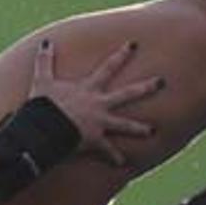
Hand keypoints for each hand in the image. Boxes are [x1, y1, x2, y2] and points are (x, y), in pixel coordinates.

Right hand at [29, 38, 163, 167]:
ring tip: (153, 131)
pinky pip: (107, 150)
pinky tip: (122, 162)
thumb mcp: (43, 80)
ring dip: (139, 129)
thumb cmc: (43, 104)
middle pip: (128, 94)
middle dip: (146, 87)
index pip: (108, 67)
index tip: (133, 44)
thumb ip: (45, 61)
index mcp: (89, 88)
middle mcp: (99, 104)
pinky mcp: (95, 140)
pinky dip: (114, 157)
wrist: (44, 128)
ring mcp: (100, 123)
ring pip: (125, 125)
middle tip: (163, 82)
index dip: (121, 54)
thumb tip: (46, 42)